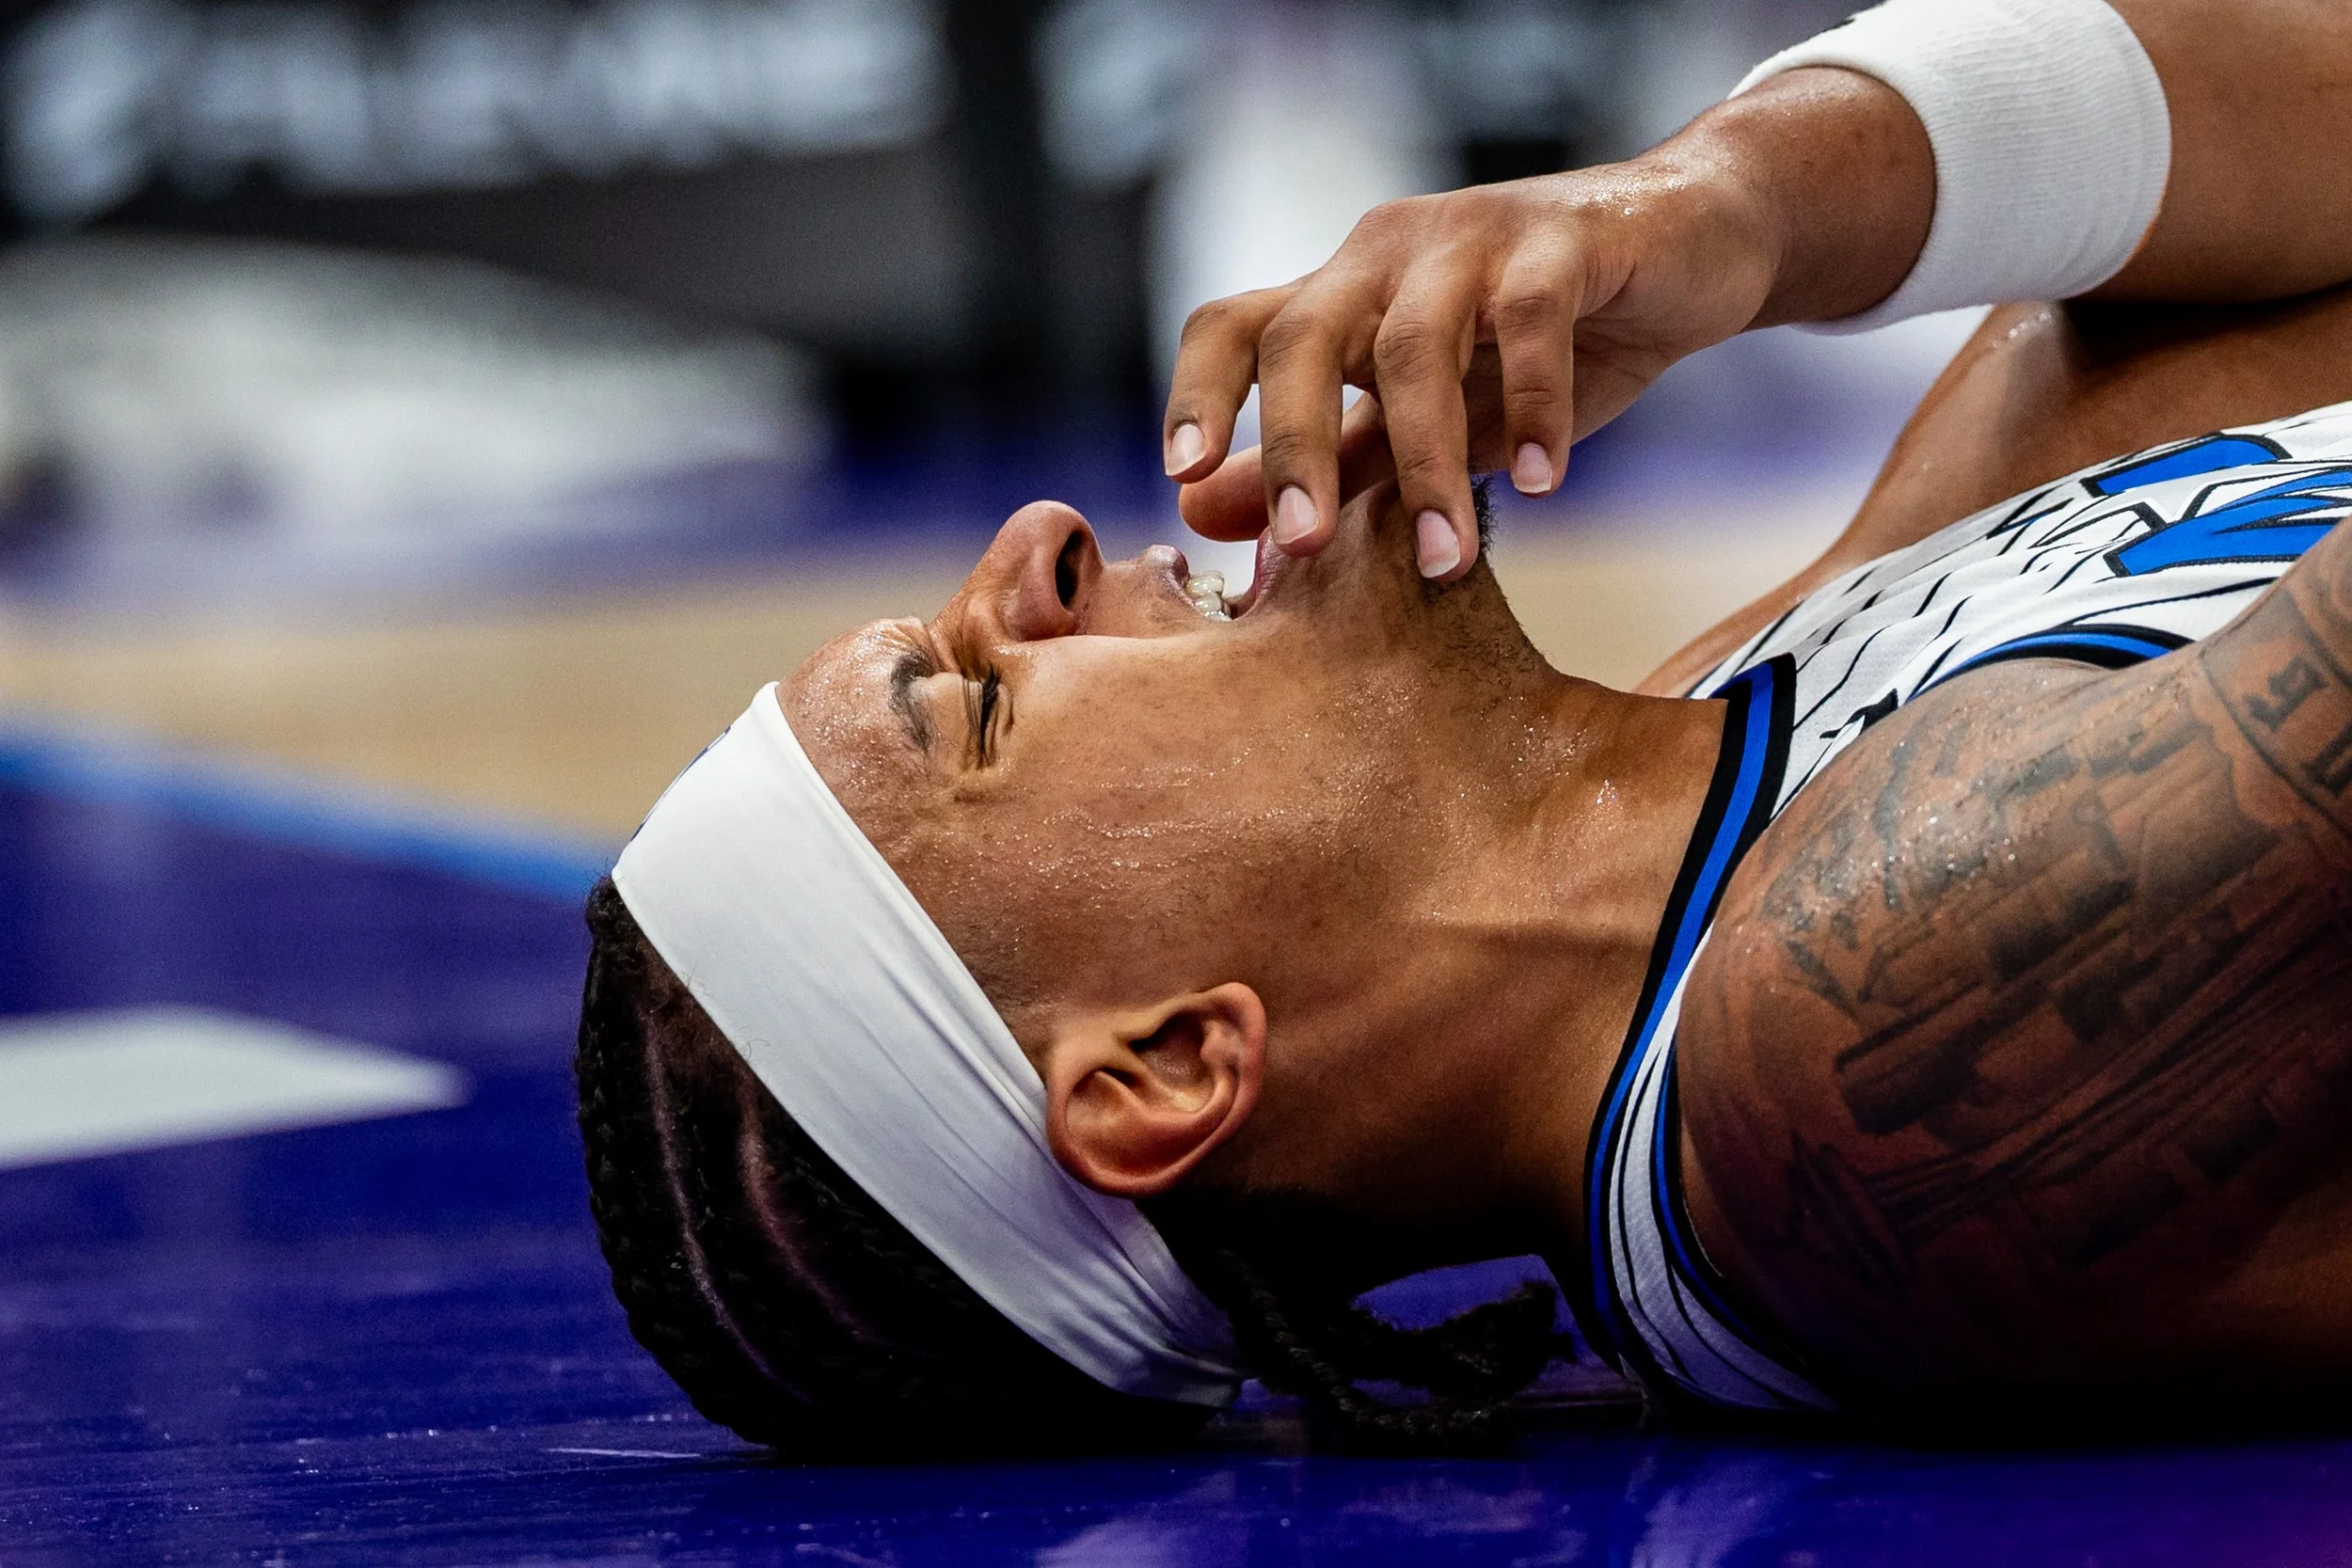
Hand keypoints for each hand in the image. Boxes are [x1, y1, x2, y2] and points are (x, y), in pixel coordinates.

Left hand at [1163, 69, 1934, 579]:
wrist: (1689, 245)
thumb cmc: (1544, 339)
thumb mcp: (1427, 413)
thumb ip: (1330, 459)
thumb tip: (1203, 514)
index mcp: (1341, 293)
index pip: (1234, 325)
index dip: (1198, 394)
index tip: (1178, 479)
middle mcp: (1386, 254)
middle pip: (1302, 334)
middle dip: (1294, 445)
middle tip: (1303, 548)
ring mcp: (1470, 238)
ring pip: (1414, 344)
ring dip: (1426, 461)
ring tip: (1449, 556)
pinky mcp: (1563, 239)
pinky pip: (1530, 321)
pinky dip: (1532, 406)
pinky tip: (1540, 481)